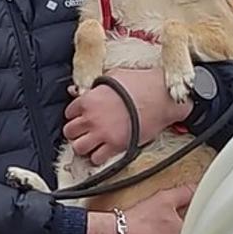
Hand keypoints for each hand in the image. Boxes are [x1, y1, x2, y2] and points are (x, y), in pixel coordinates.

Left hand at [64, 68, 193, 165]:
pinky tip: (104, 152)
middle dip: (76, 132)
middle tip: (85, 132)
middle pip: (70, 131)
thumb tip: (85, 89)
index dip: (76, 116)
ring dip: (84, 146)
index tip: (82, 117)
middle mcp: (92, 118)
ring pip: (79, 148)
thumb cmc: (144, 84)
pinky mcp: (116, 145)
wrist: (163, 97)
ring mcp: (103, 133)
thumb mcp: (115, 75)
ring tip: (92, 144)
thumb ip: (97, 85)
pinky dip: (98, 157)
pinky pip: (97, 158)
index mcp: (90, 99)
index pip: (69, 112)